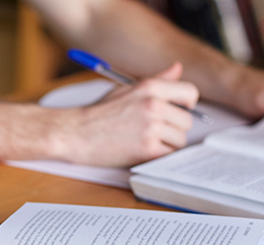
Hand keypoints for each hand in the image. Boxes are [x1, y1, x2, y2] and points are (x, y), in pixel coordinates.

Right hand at [56, 62, 198, 166]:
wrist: (74, 133)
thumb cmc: (97, 113)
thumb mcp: (126, 89)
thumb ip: (156, 80)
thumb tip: (177, 69)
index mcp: (150, 87)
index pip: (190, 92)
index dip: (188, 104)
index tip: (179, 111)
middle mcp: (154, 105)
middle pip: (187, 120)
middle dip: (174, 128)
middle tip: (154, 132)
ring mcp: (151, 127)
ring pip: (180, 140)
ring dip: (167, 144)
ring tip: (145, 141)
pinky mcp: (146, 149)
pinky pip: (168, 154)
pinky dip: (158, 155)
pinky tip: (142, 150)